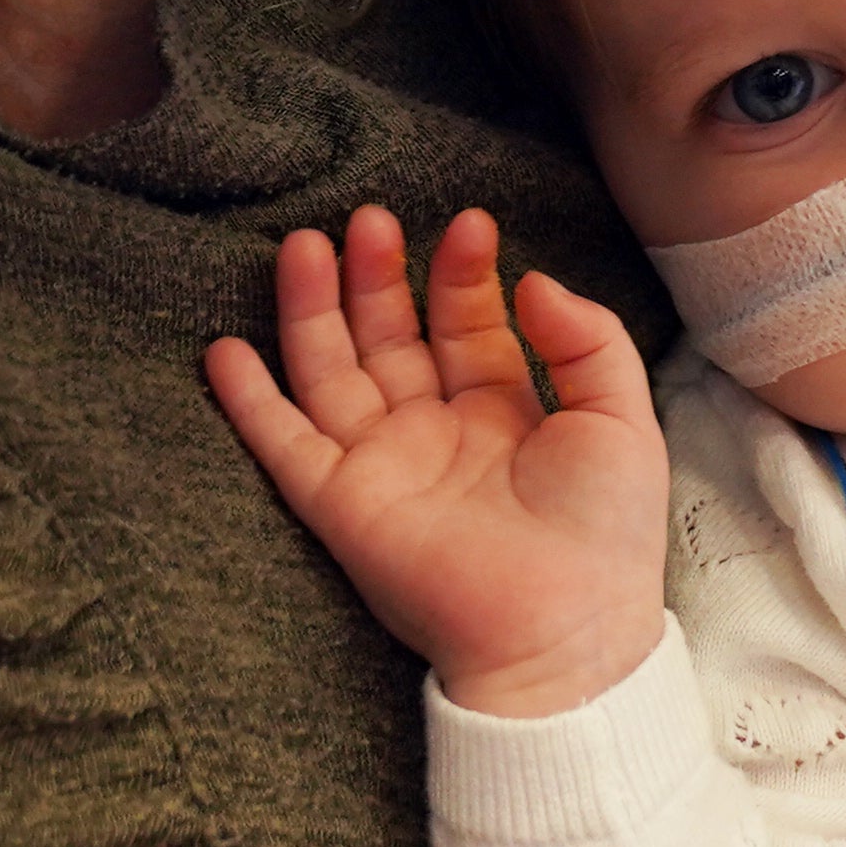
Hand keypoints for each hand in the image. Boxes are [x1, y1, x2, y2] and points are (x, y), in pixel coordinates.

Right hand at [208, 205, 668, 717]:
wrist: (565, 628)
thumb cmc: (606, 532)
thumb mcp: (620, 416)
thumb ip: (586, 340)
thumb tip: (533, 280)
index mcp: (502, 412)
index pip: (466, 325)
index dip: (461, 275)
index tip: (468, 224)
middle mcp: (434, 431)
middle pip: (389, 337)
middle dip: (377, 276)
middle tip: (370, 218)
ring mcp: (382, 466)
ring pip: (331, 372)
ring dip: (313, 310)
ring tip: (304, 245)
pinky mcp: (340, 506)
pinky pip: (283, 445)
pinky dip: (249, 402)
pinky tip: (225, 350)